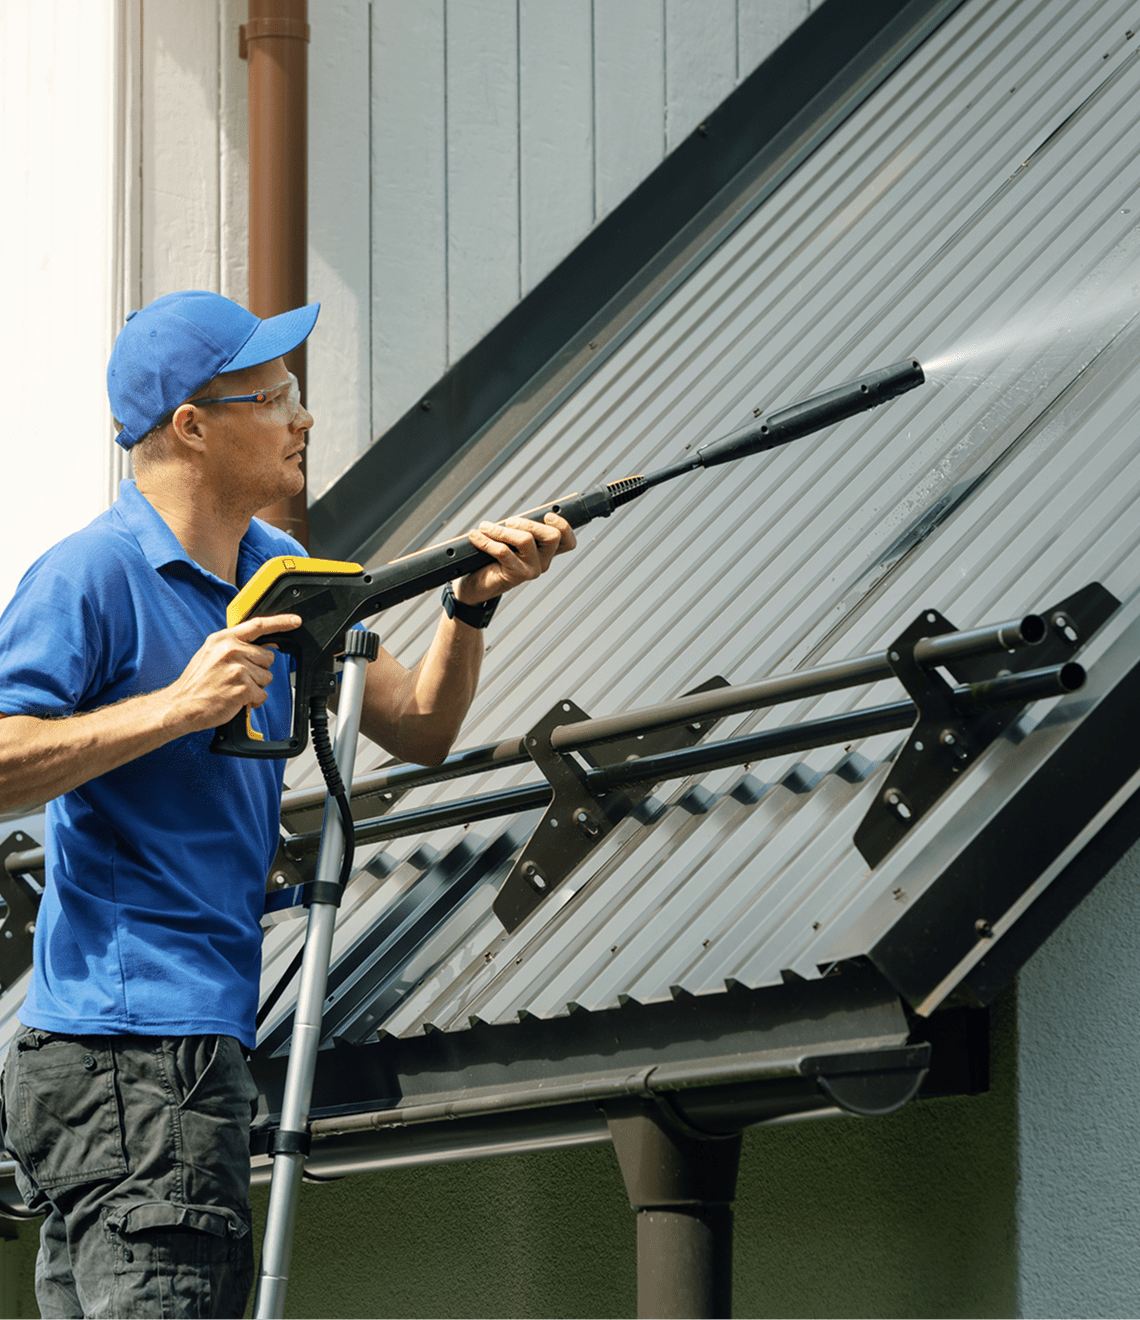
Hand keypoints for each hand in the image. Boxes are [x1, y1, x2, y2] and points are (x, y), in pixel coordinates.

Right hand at [166, 613, 302, 731]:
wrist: (181, 705)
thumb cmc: (197, 682)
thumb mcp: (212, 654)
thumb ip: (237, 646)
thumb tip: (267, 645)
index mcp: (223, 639)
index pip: (259, 625)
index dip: (281, 622)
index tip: (295, 621)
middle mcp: (231, 650)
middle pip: (268, 657)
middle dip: (258, 670)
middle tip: (237, 678)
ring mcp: (237, 669)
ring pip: (267, 677)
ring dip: (255, 687)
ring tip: (233, 688)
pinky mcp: (243, 687)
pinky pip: (262, 694)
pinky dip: (252, 701)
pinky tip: (236, 699)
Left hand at [454, 513, 576, 604]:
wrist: (477, 585)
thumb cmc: (492, 560)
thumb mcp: (508, 541)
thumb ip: (517, 529)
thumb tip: (515, 519)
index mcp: (545, 552)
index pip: (567, 541)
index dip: (563, 526)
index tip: (548, 515)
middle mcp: (543, 562)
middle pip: (552, 536)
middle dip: (529, 523)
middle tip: (508, 522)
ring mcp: (531, 570)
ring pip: (526, 540)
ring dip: (501, 530)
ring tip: (485, 528)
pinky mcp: (516, 575)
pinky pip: (503, 551)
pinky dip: (486, 541)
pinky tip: (475, 536)